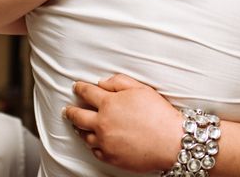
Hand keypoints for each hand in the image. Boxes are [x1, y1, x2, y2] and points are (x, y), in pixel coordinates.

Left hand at [63, 74, 181, 172]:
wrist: (171, 141)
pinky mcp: (110, 156)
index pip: (87, 92)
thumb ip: (118, 82)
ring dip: (80, 128)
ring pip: (84, 135)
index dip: (79, 88)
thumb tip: (101, 83)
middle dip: (71, 111)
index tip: (76, 87)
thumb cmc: (158, 114)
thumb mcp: (140, 88)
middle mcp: (102, 123)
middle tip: (68, 109)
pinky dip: (92, 144)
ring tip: (78, 126)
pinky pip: (94, 150)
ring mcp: (105, 141)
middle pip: (78, 116)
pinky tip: (94, 140)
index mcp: (108, 103)